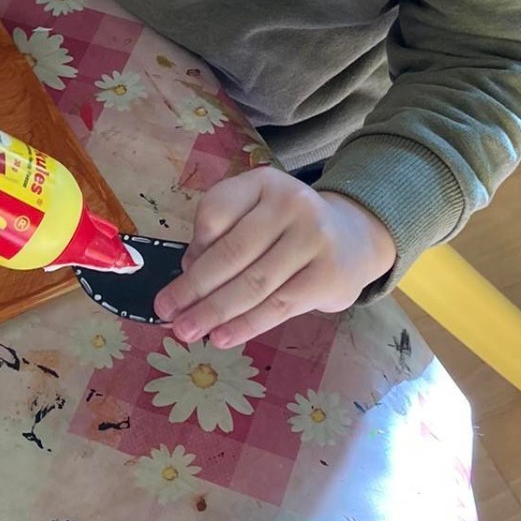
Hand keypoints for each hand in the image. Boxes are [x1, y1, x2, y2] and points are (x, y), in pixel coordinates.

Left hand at [154, 167, 396, 347]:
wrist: (355, 239)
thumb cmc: (290, 231)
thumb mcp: (256, 216)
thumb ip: (223, 237)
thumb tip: (187, 275)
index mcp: (263, 183)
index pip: (216, 211)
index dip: (193, 245)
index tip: (179, 271)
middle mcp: (291, 203)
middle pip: (231, 252)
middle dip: (193, 287)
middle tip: (165, 311)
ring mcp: (313, 239)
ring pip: (252, 283)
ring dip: (213, 311)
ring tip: (186, 331)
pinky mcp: (328, 276)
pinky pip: (278, 306)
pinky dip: (245, 325)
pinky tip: (222, 337)